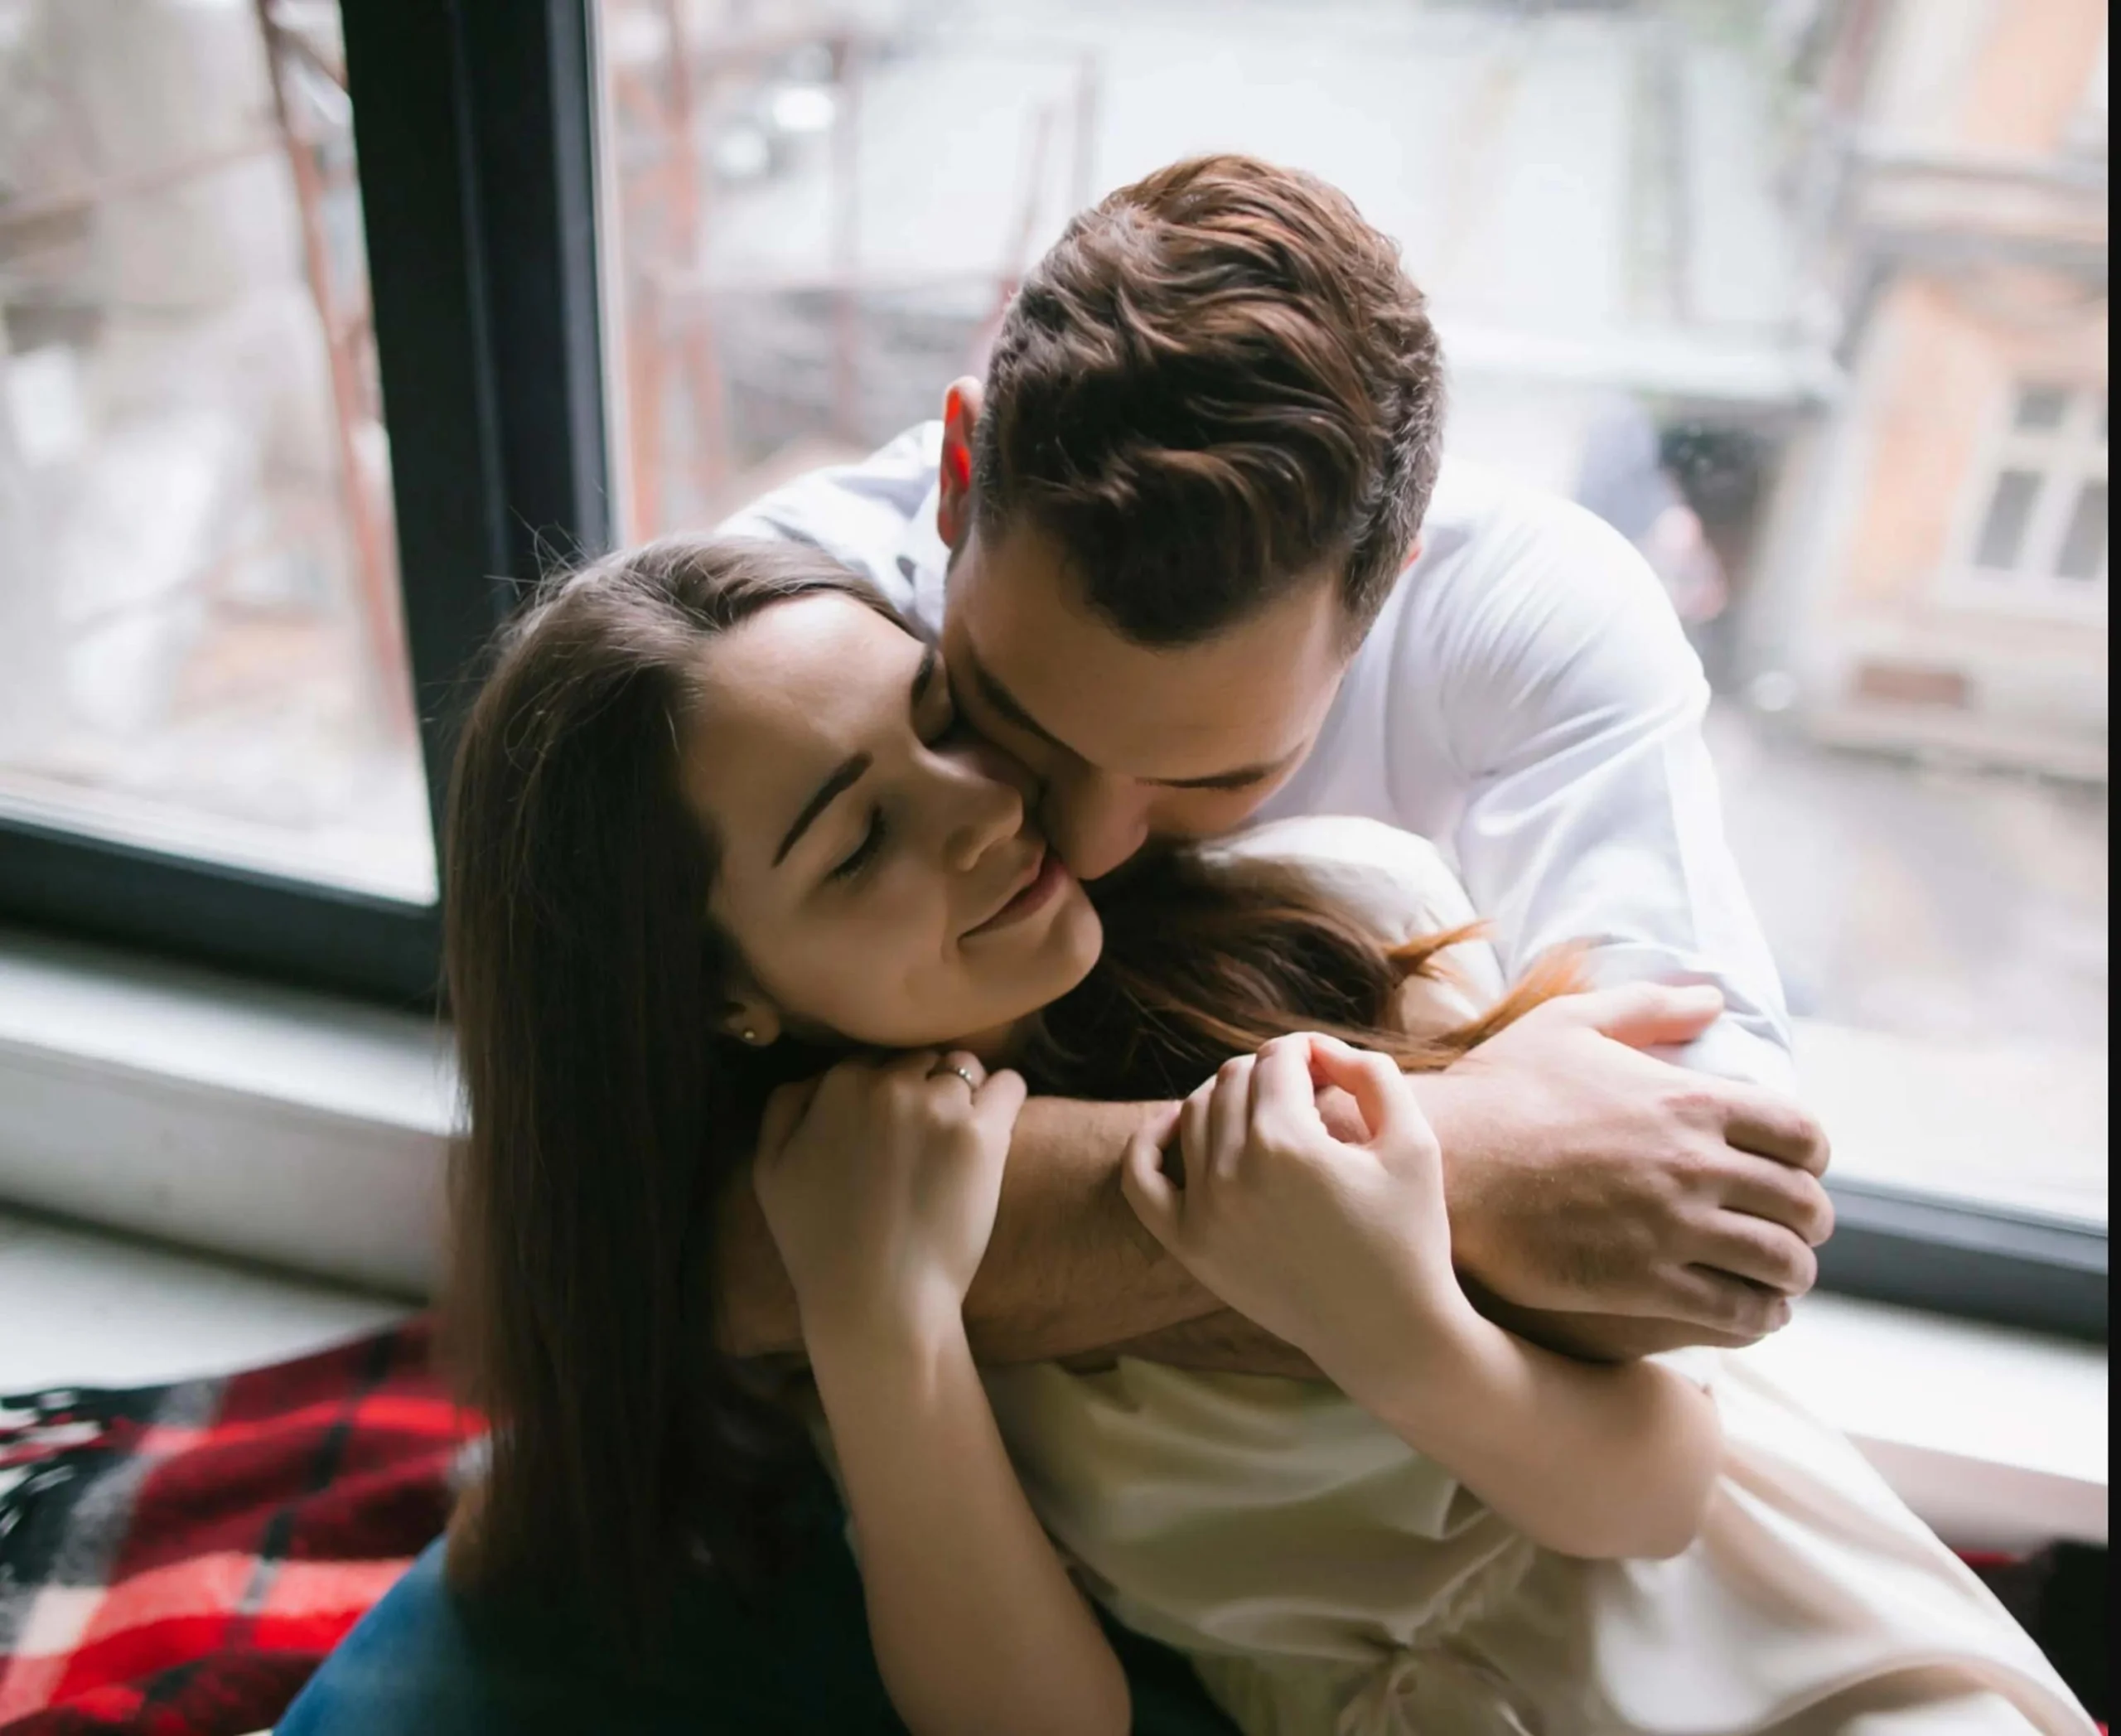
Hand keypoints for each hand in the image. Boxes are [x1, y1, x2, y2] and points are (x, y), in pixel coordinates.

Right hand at [753, 1050, 1026, 1343]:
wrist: (877, 1299)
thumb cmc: (819, 1245)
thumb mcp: (770, 1171)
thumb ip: (785, 1107)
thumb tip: (820, 1075)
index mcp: (838, 1085)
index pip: (875, 1061)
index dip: (885, 1093)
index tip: (890, 1132)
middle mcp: (890, 1084)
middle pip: (922, 1060)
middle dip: (925, 1089)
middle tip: (925, 1141)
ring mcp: (940, 1107)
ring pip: (966, 1068)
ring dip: (966, 1095)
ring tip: (959, 1141)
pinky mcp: (983, 1135)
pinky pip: (1009, 1085)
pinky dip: (1005, 1097)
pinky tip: (997, 1125)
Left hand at [1122, 1034, 1471, 1390]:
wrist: (1386, 1334)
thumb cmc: (1409, 1235)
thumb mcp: (1413, 1141)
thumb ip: (1371, 1073)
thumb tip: (1319, 1049)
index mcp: (1287, 1144)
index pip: (1278, 1058)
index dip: (1309, 1052)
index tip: (1333, 1070)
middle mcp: (1233, 1173)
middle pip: (1235, 1079)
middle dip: (1274, 1072)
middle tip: (1311, 1094)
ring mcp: (1202, 1212)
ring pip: (1195, 1113)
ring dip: (1231, 1098)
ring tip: (1273, 1115)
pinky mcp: (1188, 1247)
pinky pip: (1140, 1178)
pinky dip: (1150, 1141)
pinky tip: (1176, 1124)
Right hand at [1422, 983, 1832, 1341]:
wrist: (1443, 1166)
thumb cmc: (1499, 1090)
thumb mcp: (1569, 1024)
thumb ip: (1648, 1006)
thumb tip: (1711, 999)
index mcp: (1691, 1100)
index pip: (1802, 1136)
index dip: (1812, 1159)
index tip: (1798, 1171)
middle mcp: (1696, 1165)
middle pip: (1802, 1205)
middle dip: (1808, 1222)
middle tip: (1793, 1231)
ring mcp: (1672, 1229)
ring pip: (1780, 1264)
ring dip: (1791, 1275)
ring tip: (1779, 1280)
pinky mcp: (1643, 1284)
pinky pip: (1737, 1312)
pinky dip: (1760, 1317)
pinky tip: (1754, 1314)